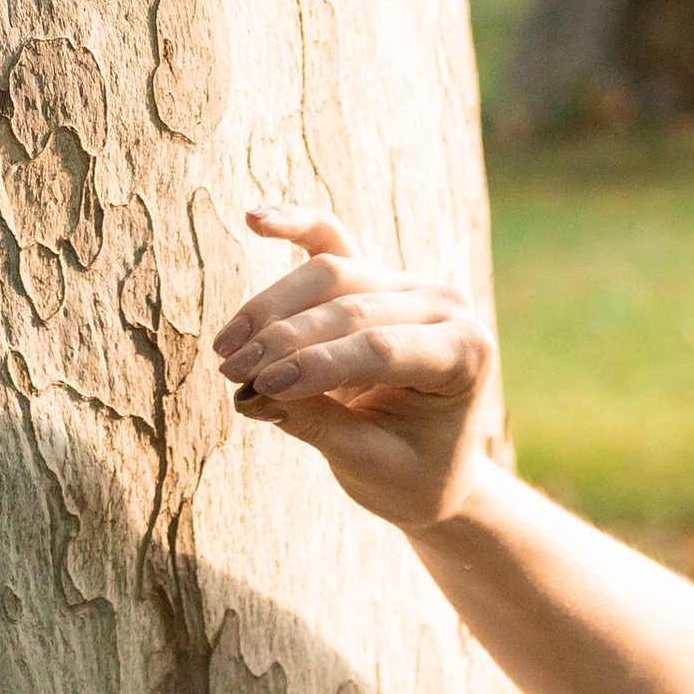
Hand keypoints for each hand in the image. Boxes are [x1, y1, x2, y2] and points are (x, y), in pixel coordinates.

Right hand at [212, 208, 499, 535]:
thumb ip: (319, 425)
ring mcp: (408, 282)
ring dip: (272, 308)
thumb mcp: (371, 462)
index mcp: (464, 353)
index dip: (317, 365)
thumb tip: (252, 396)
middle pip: (351, 305)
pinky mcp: (373, 274)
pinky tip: (255, 220)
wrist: (430, 466)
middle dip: (285, 341)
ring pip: (330, 274)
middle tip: (233, 374)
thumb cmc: (410, 473)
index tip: (263, 387)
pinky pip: (329, 239)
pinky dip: (293, 226)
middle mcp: (444, 305)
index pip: (381, 348)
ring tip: (228, 349)